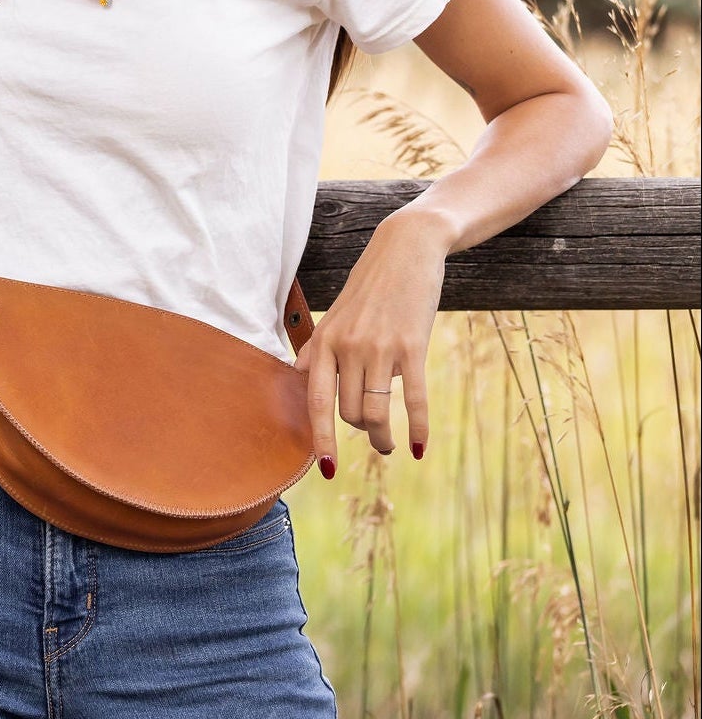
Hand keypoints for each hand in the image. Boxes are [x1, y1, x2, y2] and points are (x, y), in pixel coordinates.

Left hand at [292, 209, 448, 476]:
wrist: (404, 250)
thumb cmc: (369, 287)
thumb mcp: (336, 315)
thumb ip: (318, 348)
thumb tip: (298, 376)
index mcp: (325, 342)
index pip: (316, 401)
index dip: (319, 437)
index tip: (326, 468)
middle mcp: (347, 347)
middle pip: (349, 413)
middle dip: (360, 432)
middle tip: (373, 436)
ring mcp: (379, 347)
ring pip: (376, 411)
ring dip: (383, 437)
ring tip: (391, 444)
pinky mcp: (412, 346)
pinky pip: (413, 399)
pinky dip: (417, 428)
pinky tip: (419, 447)